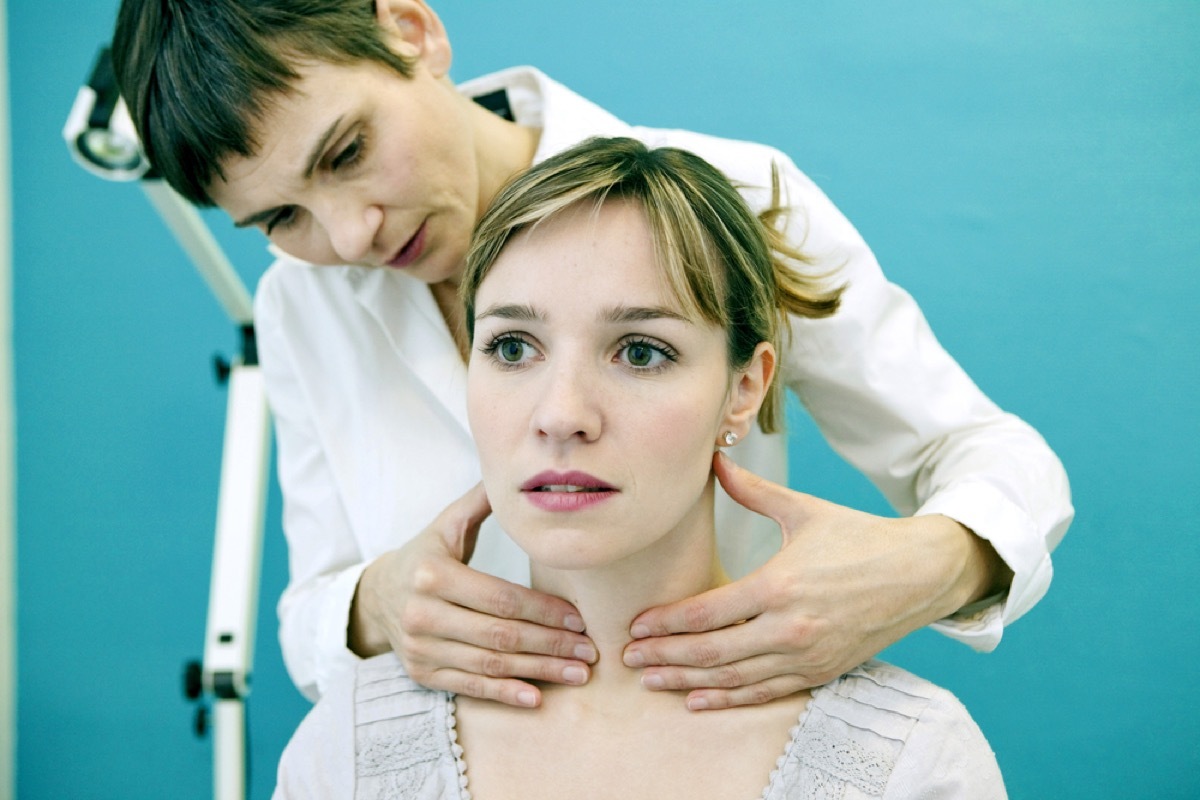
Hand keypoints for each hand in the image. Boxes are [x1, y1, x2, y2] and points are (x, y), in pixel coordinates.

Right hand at [349, 483, 597, 706]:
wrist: (376, 595)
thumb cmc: (424, 555)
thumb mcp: (446, 525)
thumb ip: (481, 502)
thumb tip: (518, 474)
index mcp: (433, 574)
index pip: (500, 598)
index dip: (543, 611)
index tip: (579, 619)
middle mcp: (423, 614)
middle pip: (500, 635)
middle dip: (551, 645)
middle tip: (589, 651)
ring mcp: (420, 648)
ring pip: (490, 664)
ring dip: (538, 671)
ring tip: (577, 674)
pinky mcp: (421, 673)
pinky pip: (469, 686)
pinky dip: (504, 694)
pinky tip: (536, 697)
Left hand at [622, 452, 1008, 709]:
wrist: (919, 574)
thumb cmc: (859, 538)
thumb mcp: (804, 510)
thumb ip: (753, 491)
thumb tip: (715, 460)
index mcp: (780, 584)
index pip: (708, 612)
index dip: (666, 622)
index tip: (636, 625)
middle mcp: (790, 627)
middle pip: (712, 650)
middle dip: (665, 656)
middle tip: (629, 657)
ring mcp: (806, 655)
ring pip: (734, 677)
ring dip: (688, 681)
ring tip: (652, 680)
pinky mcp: (820, 672)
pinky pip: (765, 693)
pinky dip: (729, 698)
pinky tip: (699, 698)